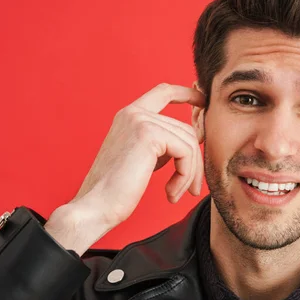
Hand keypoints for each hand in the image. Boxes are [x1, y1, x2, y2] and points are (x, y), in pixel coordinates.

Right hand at [45, 83, 204, 254]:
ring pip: (190, 143)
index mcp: (129, 115)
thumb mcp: (143, 158)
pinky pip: (186, 152)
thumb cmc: (117, 191)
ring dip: (189, 173)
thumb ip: (162, 144)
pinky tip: (170, 194)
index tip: (203, 102)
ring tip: (175, 194)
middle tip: (192, 189)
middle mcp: (134, 113)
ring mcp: (141, 121)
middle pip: (185, 129)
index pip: (163, 92)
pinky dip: (185, 176)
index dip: (187, 93)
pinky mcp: (149, 135)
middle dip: (194, 162)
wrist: (96, 207)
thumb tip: (193, 140)